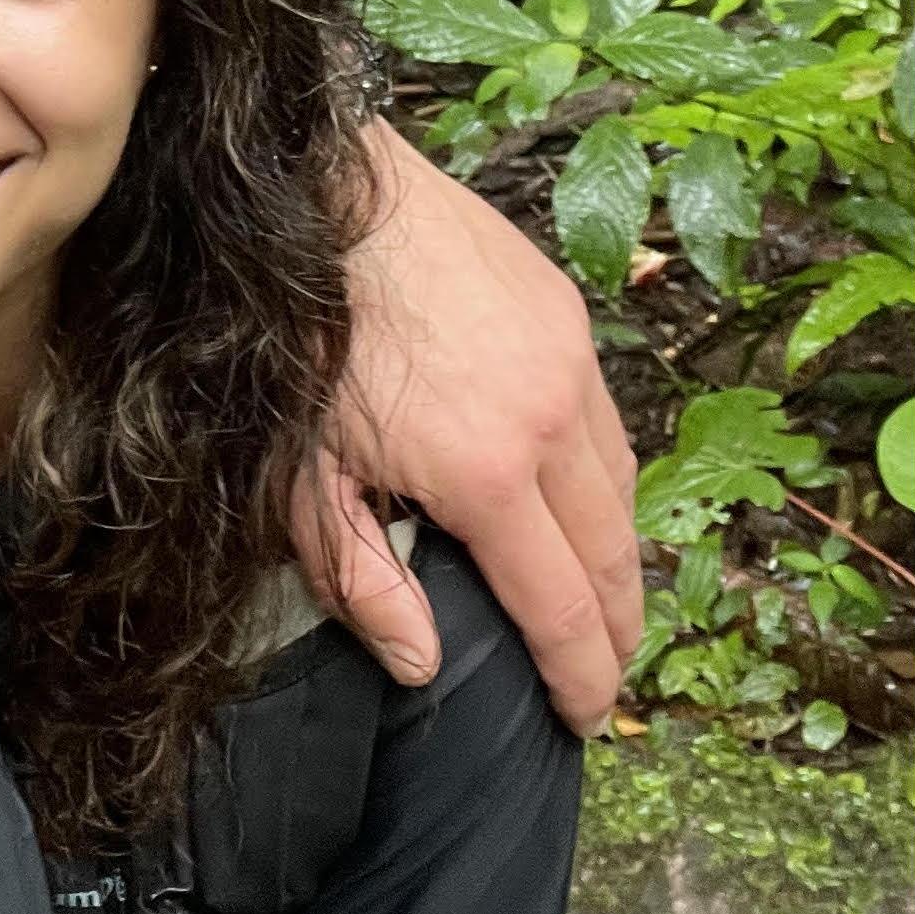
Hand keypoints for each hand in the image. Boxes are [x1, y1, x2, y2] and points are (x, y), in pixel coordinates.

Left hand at [296, 121, 643, 733]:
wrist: (317, 195)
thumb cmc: (293, 340)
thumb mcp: (298, 477)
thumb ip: (362, 580)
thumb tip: (422, 665)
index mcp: (486, 472)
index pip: (561, 606)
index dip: (580, 675)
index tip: (581, 718)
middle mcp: (550, 419)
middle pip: (614, 555)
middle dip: (617, 630)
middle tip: (604, 675)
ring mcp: (567, 358)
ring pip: (621, 486)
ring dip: (617, 553)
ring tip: (596, 599)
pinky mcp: (564, 311)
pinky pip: (604, 420)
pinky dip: (602, 476)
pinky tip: (573, 496)